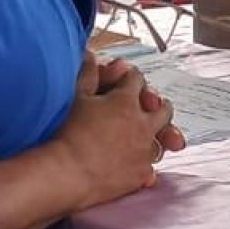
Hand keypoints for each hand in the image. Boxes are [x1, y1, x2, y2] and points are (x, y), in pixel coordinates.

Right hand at [55, 55, 177, 208]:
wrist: (66, 172)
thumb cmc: (67, 133)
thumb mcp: (76, 97)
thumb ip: (87, 74)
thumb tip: (90, 54)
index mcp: (126, 101)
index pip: (136, 80)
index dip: (131, 77)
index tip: (127, 78)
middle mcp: (143, 124)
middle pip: (163, 109)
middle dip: (157, 104)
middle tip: (152, 105)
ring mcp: (144, 150)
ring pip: (161, 139)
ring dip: (156, 135)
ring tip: (146, 136)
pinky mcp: (141, 174)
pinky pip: (151, 168)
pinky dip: (145, 165)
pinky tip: (138, 165)